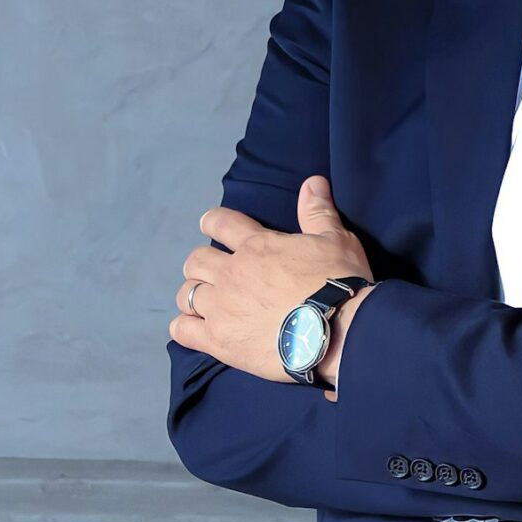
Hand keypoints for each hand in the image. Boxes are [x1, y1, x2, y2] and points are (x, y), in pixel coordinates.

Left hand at [170, 176, 373, 388]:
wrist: (339, 332)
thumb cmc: (339, 283)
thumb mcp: (336, 240)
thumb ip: (318, 212)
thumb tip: (312, 181)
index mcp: (256, 246)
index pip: (219, 223)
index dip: (212, 221)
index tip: (211, 225)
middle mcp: (231, 273)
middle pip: (196, 261)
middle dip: (202, 265)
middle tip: (216, 275)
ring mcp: (222, 308)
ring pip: (186, 294)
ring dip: (194, 296)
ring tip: (207, 304)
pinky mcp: (219, 340)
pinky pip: (182, 331)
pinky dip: (184, 328)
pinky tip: (195, 330)